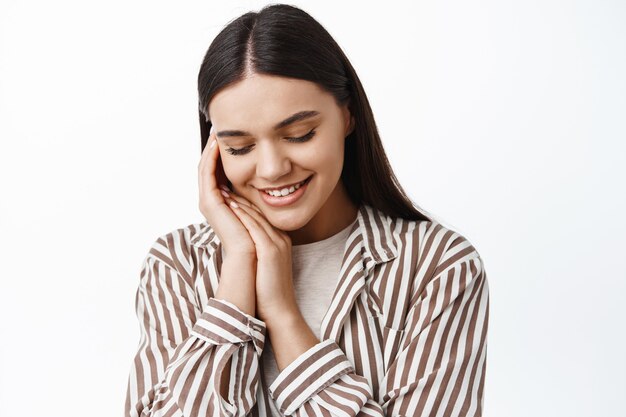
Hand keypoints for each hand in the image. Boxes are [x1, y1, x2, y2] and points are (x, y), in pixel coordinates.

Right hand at [198, 126, 255, 257]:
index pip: (219, 173)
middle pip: (210, 168)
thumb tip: (270, 180)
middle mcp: (212, 202)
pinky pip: (206, 174)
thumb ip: (258, 196)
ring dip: (210, 149)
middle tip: (219, 128)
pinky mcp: (208, 203)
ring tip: (217, 131)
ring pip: (205, 168)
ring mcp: (208, 202)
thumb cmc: (262, 237)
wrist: (254, 257)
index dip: (223, 155)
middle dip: (214, 148)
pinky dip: (210, 157)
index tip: (231, 136)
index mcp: (223, 203)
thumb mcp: (260, 209)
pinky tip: (217, 143)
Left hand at [224, 193, 298, 322]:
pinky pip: (255, 226)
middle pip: (258, 211)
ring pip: (256, 215)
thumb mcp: (263, 266)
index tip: (228, 193)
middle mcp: (281, 238)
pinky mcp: (270, 250)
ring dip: (238, 200)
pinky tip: (230, 204)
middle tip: (222, 184)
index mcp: (280, 240)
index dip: (243, 203)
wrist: (279, 311)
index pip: (260, 216)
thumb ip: (256, 251)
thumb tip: (241, 245)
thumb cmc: (268, 292)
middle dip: (239, 196)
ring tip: (222, 189)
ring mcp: (277, 243)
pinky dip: (242, 213)